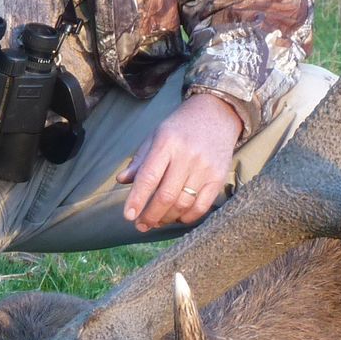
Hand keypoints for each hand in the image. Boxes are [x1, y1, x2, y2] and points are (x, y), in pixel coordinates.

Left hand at [118, 93, 242, 230]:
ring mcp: (205, 168)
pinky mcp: (219, 177)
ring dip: (167, 218)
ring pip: (183, 204)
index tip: (129, 216)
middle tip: (141, 225)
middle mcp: (187, 156)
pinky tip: (177, 217)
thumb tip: (121, 180)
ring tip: (157, 221)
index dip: (137, 199)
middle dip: (151, 215)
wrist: (216, 114)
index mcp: (167, 143)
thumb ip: (140, 160)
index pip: (149, 177)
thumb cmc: (180, 127)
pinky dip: (187, 217)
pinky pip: (202, 206)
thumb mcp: (156, 136)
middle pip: (166, 196)